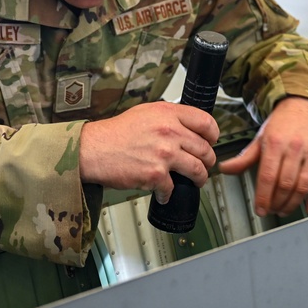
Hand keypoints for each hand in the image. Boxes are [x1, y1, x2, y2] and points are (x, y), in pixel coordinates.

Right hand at [79, 101, 219, 203]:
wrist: (93, 149)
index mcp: (168, 114)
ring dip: (199, 179)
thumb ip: (168, 118)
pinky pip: (173, 188)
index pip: (206, 122)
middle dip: (208, 161)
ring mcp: (164, 153)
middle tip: (204, 165)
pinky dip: (169, 193)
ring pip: (197, 170)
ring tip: (195, 181)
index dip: (213, 135)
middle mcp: (169, 131)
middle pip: (205, 149)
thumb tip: (187, 128)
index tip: (212, 141)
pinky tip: (164, 192)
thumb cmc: (115, 133)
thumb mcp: (145, 113)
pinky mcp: (156, 174)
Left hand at [218, 97, 307, 216]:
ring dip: (292, 203)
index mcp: (276, 143)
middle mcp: (295, 148)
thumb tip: (225, 169)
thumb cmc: (282, 123)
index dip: (263, 197)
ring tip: (283, 210)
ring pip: (303, 186)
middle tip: (270, 210)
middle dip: (276, 202)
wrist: (305, 105)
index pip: (268, 176)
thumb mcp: (261, 138)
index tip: (260, 209)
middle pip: (285, 184)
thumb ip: (245, 157)